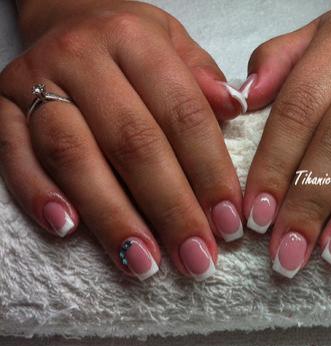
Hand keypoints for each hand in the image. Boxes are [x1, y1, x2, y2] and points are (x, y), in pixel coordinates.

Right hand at [0, 0, 245, 279]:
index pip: (183, 115)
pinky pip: (14, 155)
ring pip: (74, 155)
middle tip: (196, 259)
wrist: (68, 18)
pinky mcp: (1, 107)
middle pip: (133, 143)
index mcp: (136, 41)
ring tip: (144, 264)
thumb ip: (205, 80)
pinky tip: (68, 231)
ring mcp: (35, 81)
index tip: (229, 224)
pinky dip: (38, 194)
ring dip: (112, 216)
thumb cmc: (133, 46)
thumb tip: (236, 108)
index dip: (210, 174)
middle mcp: (83, 57)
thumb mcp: (177, 46)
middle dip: (170, 209)